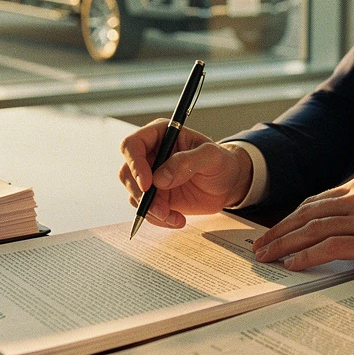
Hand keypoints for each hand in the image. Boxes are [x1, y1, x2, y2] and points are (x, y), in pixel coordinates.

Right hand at [118, 119, 253, 228]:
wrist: (228, 184)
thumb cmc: (221, 163)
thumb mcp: (212, 157)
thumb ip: (187, 162)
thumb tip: (160, 178)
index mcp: (160, 135)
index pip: (132, 145)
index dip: (134, 164)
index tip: (147, 185)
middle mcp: (150, 155)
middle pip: (126, 172)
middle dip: (140, 194)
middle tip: (161, 208)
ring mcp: (150, 177)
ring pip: (133, 194)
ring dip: (150, 209)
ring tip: (174, 216)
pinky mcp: (155, 196)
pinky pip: (145, 209)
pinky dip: (158, 219)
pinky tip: (178, 219)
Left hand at [251, 175, 353, 274]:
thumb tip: (326, 230)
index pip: (314, 202)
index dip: (289, 219)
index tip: (273, 232)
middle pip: (307, 213)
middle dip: (279, 231)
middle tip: (260, 247)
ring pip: (314, 228)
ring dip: (286, 244)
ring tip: (268, 257)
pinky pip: (331, 246)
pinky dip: (308, 255)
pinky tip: (294, 264)